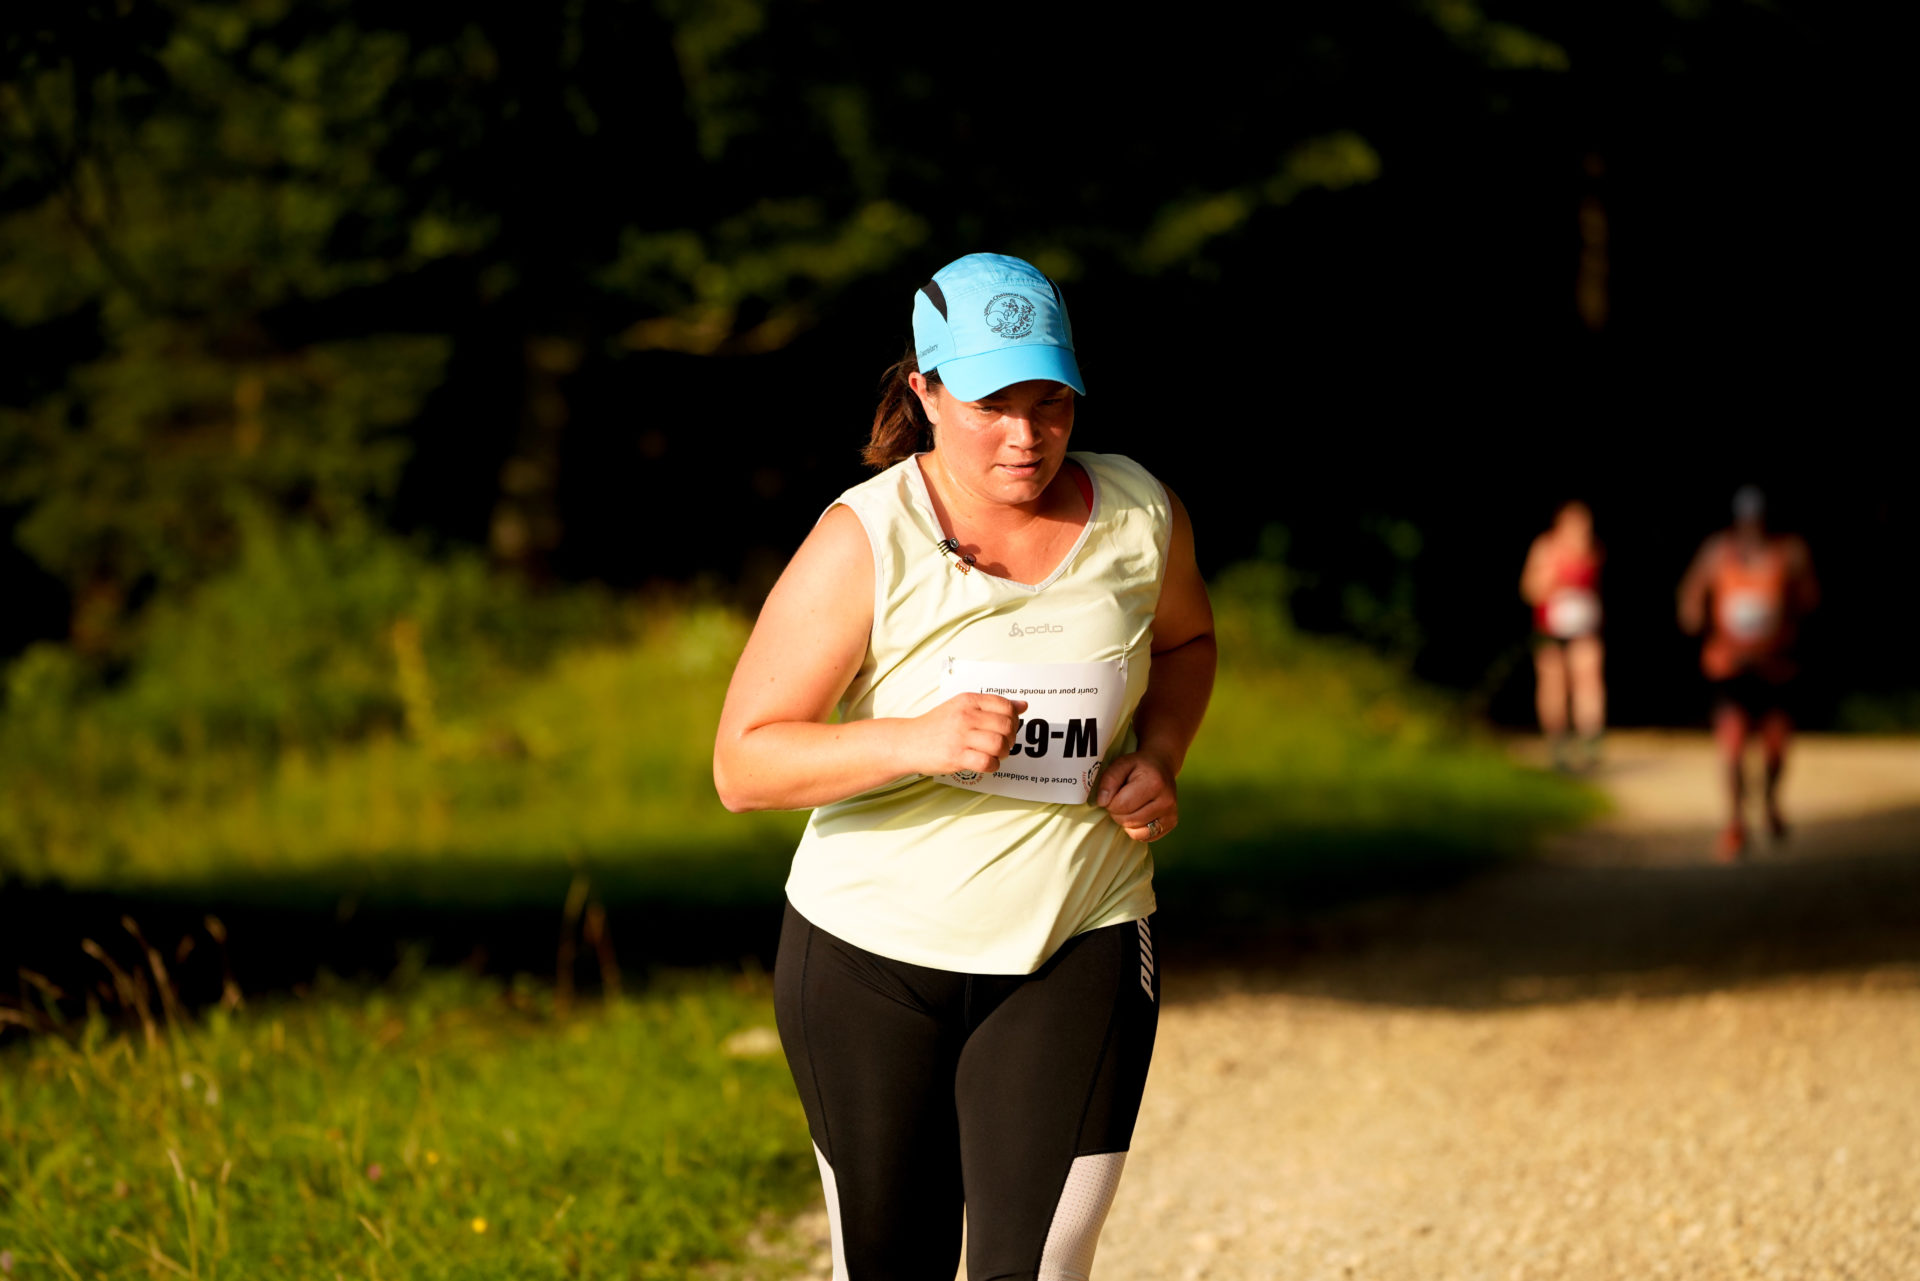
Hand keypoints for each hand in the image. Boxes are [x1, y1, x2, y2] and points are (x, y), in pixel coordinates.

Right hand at [899, 694, 1028, 776]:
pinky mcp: (956, 756)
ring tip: (994, 754)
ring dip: (1002, 753)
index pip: (1005, 706)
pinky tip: (986, 764)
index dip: (1013, 719)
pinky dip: (992, 766)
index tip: (1008, 727)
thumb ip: (992, 706)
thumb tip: (1023, 705)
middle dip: (1010, 738)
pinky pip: (987, 762)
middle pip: (1006, 726)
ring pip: (999, 744)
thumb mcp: (962, 707)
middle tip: (1002, 744)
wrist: (907, 742)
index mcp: (968, 701)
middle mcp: (965, 716)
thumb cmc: (936, 726)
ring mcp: (960, 736)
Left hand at [1092, 749, 1176, 841]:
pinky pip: (1145, 838)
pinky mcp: (1171, 823)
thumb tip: (1102, 802)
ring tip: (1130, 806)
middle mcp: (1167, 800)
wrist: (1161, 766)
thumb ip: (1109, 780)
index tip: (1114, 793)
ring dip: (1126, 822)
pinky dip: (1136, 830)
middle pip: (1128, 820)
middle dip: (1117, 812)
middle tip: (1121, 798)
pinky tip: (1139, 814)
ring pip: (1136, 833)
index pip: (1121, 805)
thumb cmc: (1138, 766)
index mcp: (1154, 783)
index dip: (1110, 802)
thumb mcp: (1121, 764)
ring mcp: (1171, 814)